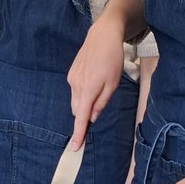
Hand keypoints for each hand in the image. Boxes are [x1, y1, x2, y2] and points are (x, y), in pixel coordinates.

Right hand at [68, 15, 125, 149]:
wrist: (102, 36)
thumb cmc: (112, 59)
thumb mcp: (113, 84)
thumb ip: (102, 102)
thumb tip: (92, 118)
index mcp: (88, 90)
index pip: (81, 118)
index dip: (78, 134)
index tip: (75, 147)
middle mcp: (76, 86)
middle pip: (77, 111)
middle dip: (85, 116)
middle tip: (98, 108)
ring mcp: (72, 79)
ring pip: (76, 101)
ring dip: (84, 103)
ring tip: (99, 87)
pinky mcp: (71, 73)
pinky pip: (75, 91)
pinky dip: (82, 93)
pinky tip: (93, 80)